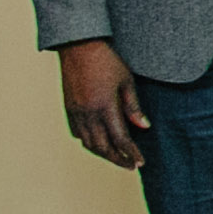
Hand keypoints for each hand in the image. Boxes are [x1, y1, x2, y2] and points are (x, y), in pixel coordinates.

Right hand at [58, 40, 150, 168]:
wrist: (79, 47)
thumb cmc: (107, 61)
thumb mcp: (127, 81)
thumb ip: (133, 107)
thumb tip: (143, 127)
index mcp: (104, 106)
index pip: (120, 139)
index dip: (131, 153)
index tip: (140, 163)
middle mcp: (87, 113)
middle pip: (102, 147)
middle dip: (118, 159)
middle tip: (131, 166)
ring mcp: (75, 112)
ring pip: (88, 143)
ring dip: (103, 154)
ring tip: (118, 158)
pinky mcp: (68, 109)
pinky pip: (78, 133)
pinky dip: (89, 143)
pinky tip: (100, 143)